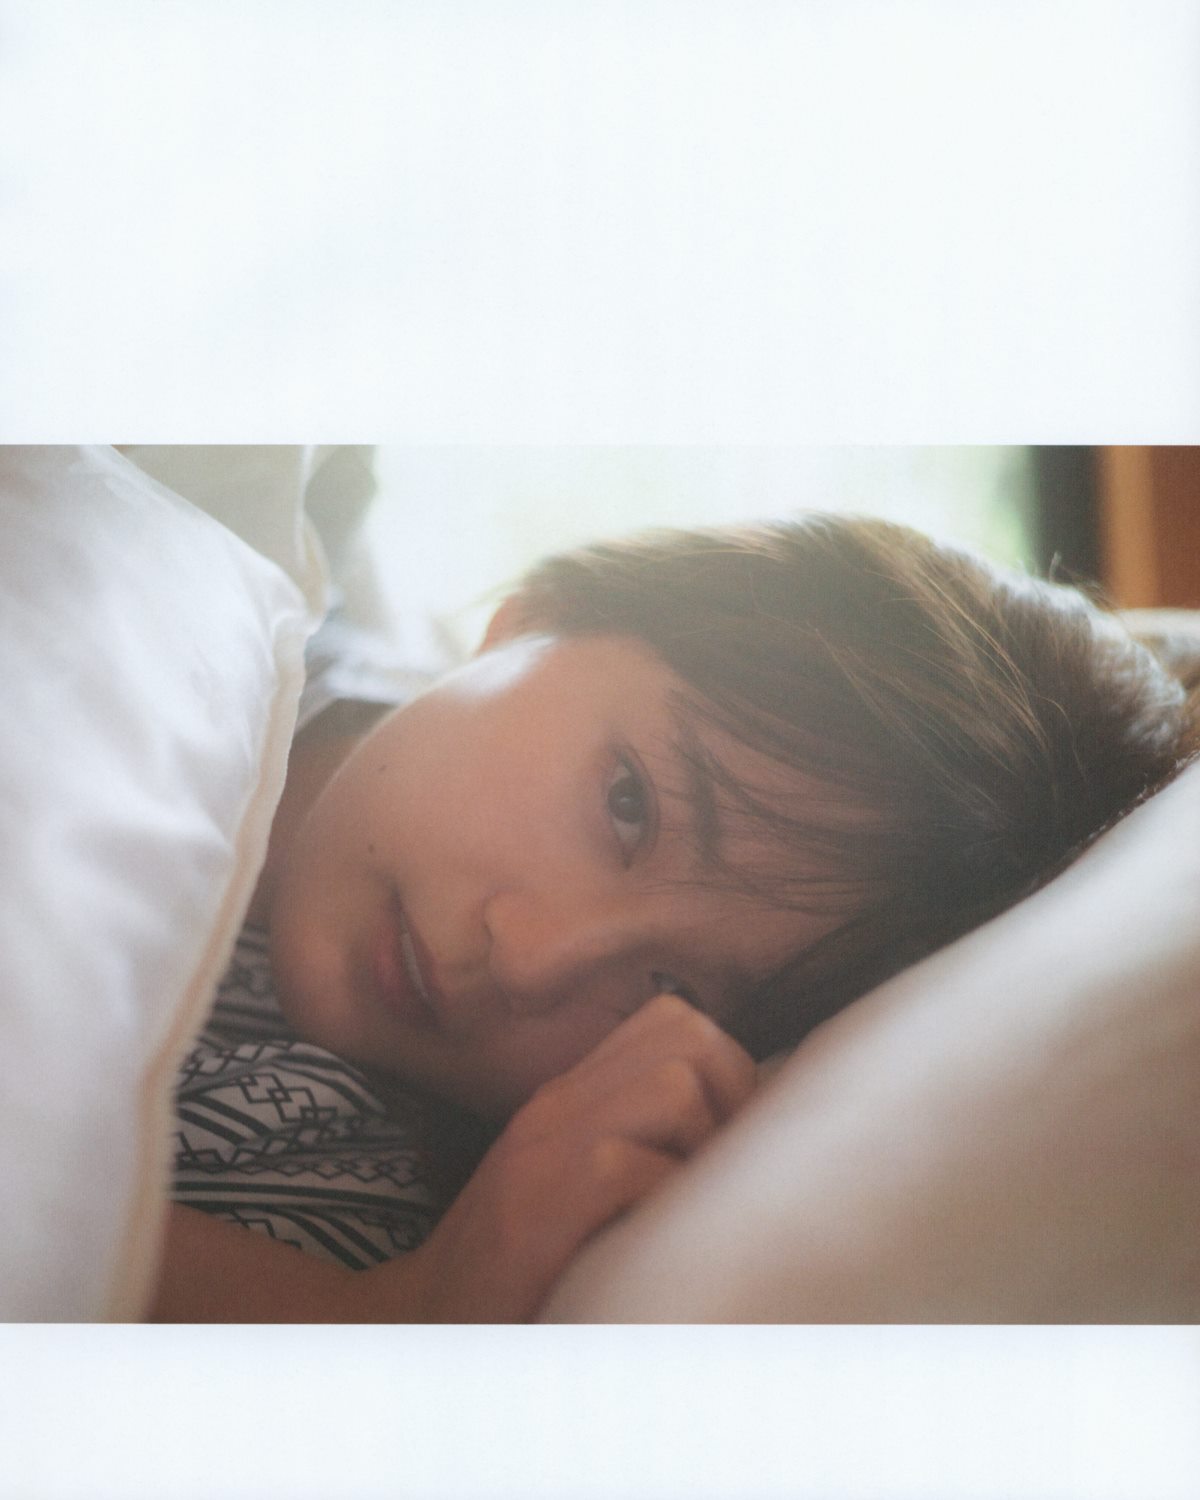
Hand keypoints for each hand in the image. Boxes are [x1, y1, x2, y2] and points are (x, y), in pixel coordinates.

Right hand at [364, 992, 756, 1321]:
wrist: (422, 1319)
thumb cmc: (523, 1263)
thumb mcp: (575, 1181)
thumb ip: (635, 1139)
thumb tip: (742, 1135)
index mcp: (573, 1092)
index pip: (675, 1020)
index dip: (730, 1072)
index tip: (735, 1140)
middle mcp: (559, 1104)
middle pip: (689, 1037)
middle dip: (733, 1098)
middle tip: (728, 1169)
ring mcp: (544, 1149)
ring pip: (673, 1089)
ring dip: (704, 1148)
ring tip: (692, 1201)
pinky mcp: (537, 1205)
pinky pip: (632, 1168)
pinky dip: (665, 1201)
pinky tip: (654, 1239)